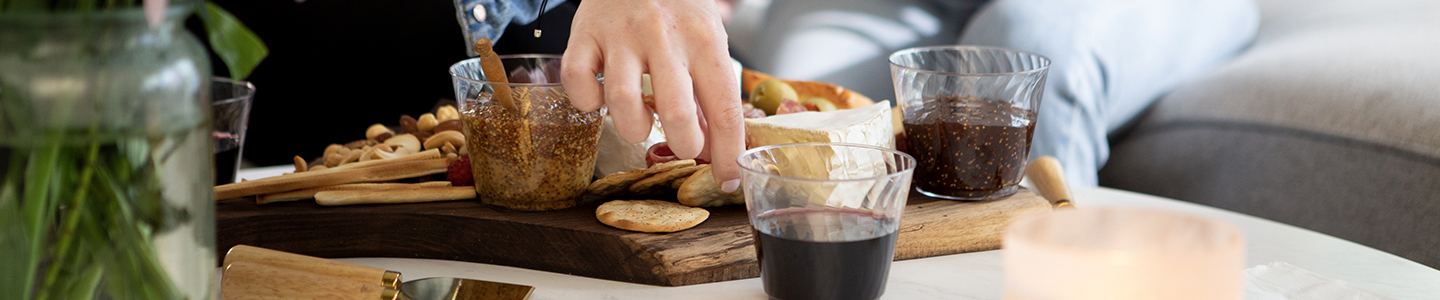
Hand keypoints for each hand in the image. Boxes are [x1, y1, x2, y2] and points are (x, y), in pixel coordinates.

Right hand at [562, 0, 743, 191]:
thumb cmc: (678, 10)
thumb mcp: (706, 41)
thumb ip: (708, 93)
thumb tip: (714, 150)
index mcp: (704, 39)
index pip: (723, 106)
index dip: (727, 151)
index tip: (728, 179)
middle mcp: (663, 36)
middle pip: (676, 110)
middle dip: (686, 144)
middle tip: (686, 147)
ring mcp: (620, 36)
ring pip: (623, 103)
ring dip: (634, 129)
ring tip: (641, 124)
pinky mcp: (583, 34)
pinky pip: (578, 82)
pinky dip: (588, 101)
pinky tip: (602, 98)